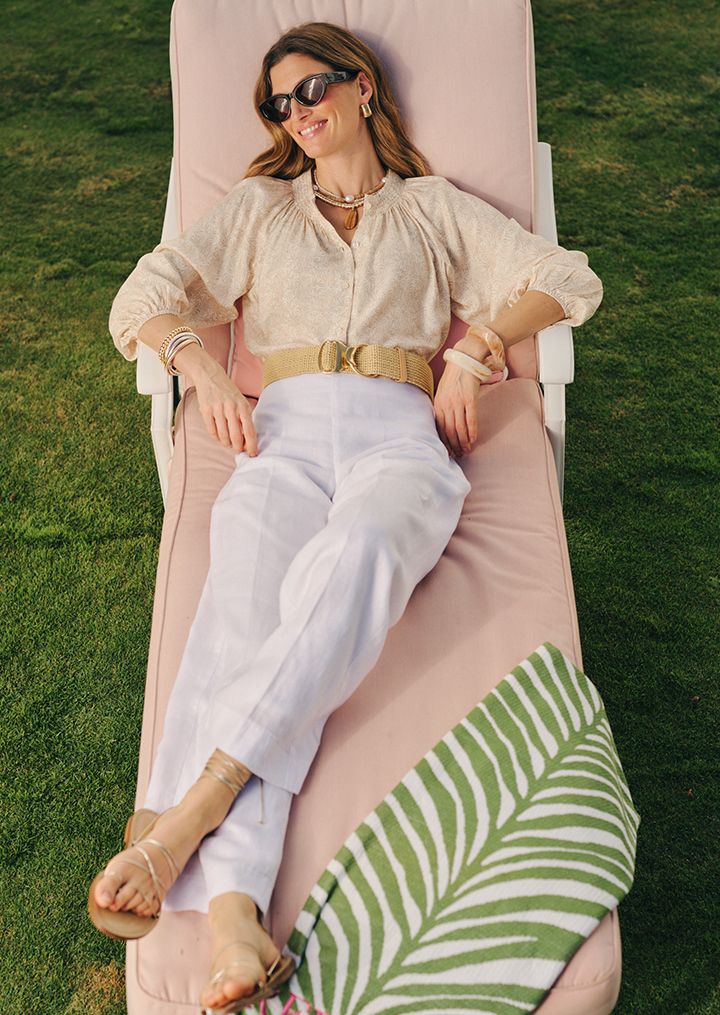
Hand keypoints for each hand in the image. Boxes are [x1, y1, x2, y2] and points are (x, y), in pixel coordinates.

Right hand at [188, 357, 258, 454]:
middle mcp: (231, 408)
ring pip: (223, 436)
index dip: (251, 445)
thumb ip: (244, 418)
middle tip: (238, 450)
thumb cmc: (228, 392)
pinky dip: (216, 437)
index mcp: (243, 406)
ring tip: (228, 443)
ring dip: (226, 443)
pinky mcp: (205, 410)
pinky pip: (211, 431)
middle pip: (236, 436)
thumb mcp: (241, 402)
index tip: (252, 454)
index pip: (249, 431)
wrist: (210, 376)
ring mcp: (217, 409)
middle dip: (237, 448)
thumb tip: (247, 440)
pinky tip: (219, 437)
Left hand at [433, 333, 499, 457]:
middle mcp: (446, 405)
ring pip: (459, 428)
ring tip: (467, 450)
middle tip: (459, 455)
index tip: (448, 452)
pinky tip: (473, 439)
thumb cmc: (454, 377)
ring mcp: (458, 402)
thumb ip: (442, 407)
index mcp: (438, 404)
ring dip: (463, 441)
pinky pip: (470, 419)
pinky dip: (472, 431)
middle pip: (449, 431)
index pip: (439, 428)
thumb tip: (444, 424)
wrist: (464, 360)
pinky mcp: (470, 399)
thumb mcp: (442, 392)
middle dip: (454, 445)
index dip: (444, 442)